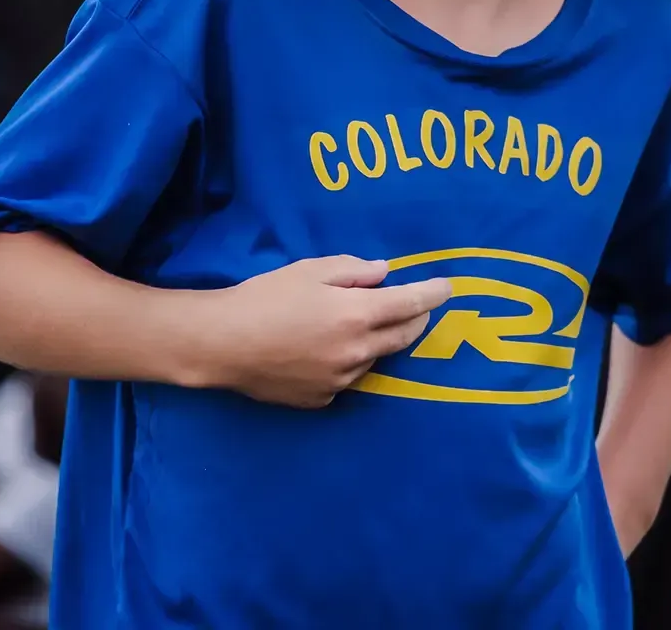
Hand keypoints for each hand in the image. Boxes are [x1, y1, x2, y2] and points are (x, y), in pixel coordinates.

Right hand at [191, 256, 451, 408]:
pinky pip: (347, 378)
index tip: (448, 287)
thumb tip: (384, 274)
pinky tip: (324, 350)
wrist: (223, 344)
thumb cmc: (264, 297)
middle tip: (417, 306)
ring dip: (377, 340)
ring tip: (354, 324)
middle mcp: (357, 352)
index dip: (433, 294)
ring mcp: (341, 381)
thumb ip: (353, 270)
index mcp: (357, 315)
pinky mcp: (323, 399)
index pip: (410, 303)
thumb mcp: (309, 270)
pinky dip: (348, 362)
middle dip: (417, 319)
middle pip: (404, 336)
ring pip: (375, 358)